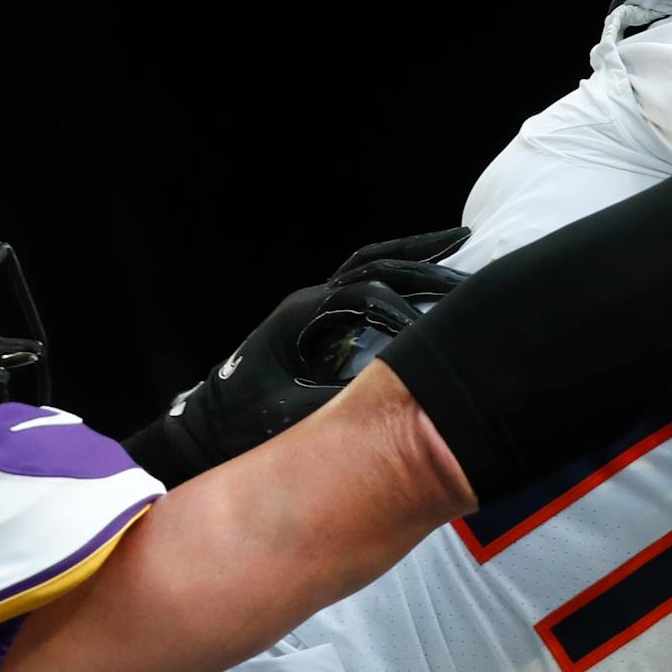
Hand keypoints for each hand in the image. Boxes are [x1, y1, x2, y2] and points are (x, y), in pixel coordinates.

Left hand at [122, 228, 468, 485]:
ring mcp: (311, 305)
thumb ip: (340, 407)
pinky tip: (421, 273)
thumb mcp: (290, 421)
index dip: (410, 312)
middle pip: (374, 264)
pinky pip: (362, 279)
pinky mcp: (315, 318)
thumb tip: (393, 400)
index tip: (445, 332)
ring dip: (411, 254)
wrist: (201, 430)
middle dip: (423, 262)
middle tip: (470, 264)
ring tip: (456, 241)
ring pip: (368, 262)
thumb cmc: (239, 427)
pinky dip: (394, 268)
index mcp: (302, 316)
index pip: (369, 296)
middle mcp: (308, 301)